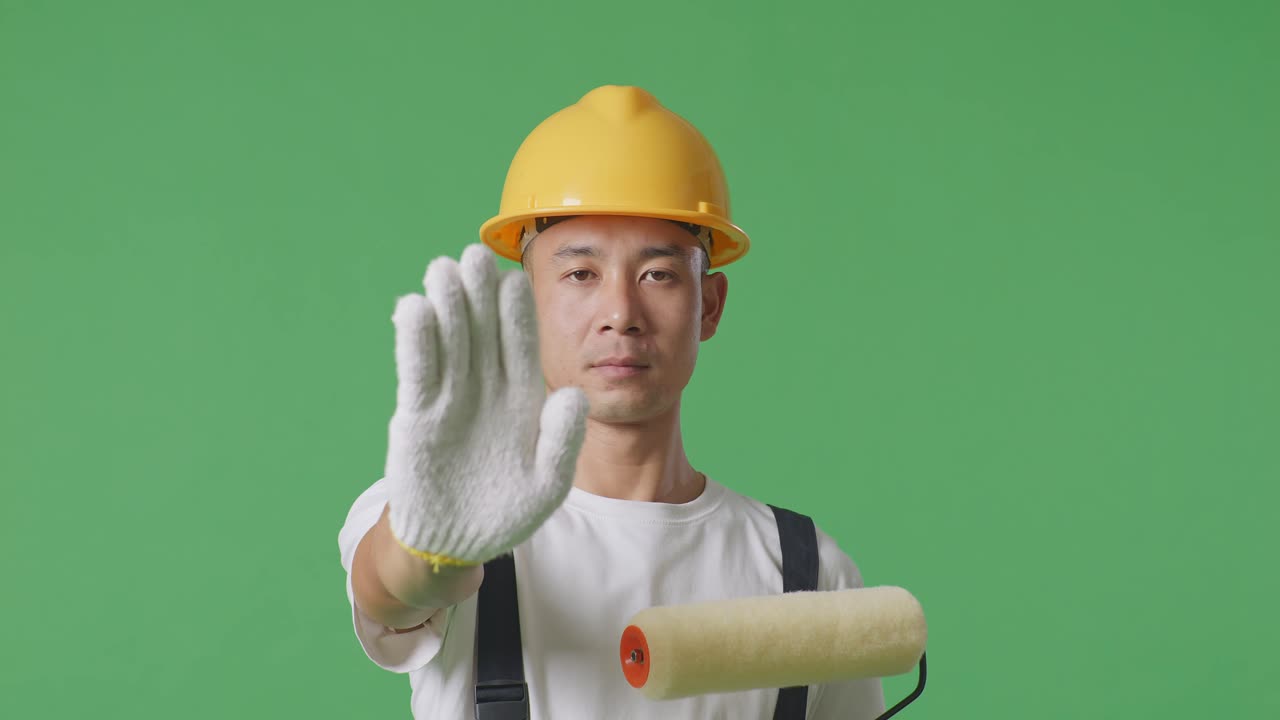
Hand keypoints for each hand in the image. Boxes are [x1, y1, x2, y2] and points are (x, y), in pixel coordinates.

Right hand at [383, 244, 587, 568]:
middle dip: (478, 294)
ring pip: (448, 343)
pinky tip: (414, 308)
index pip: (521, 346)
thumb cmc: (507, 512)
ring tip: (443, 269)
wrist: (455, 543)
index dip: (516, 313)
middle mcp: (484, 390)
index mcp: (520, 399)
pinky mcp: (417, 416)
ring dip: (446, 307)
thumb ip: (562, 441)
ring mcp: (448, 400)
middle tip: (475, 254)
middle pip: (482, 332)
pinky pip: (417, 372)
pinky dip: (415, 342)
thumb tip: (575, 394)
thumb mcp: (547, 484)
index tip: (515, 279)